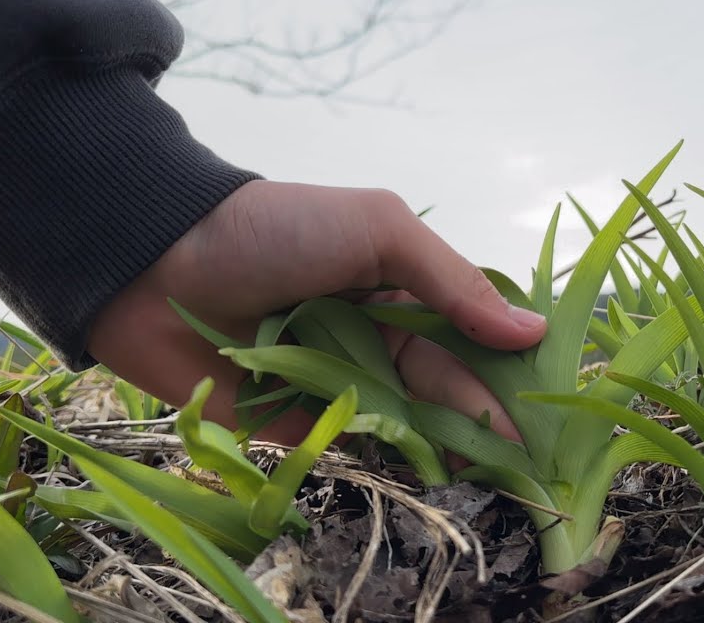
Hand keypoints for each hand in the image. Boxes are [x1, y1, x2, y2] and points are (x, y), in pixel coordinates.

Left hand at [87, 181, 546, 445]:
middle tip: (527, 455)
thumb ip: (452, 281)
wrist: (158, 263)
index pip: (471, 334)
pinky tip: (435, 473)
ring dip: (451, 445)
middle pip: (448, 386)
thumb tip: (530, 332)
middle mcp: (379, 340)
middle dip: (487, 417)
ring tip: (492, 470)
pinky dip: (393, 459)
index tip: (544, 400)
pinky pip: (358, 447)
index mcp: (403, 290)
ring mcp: (342, 384)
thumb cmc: (277, 230)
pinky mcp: (303, 425)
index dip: (508, 366)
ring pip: (412, 423)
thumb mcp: (379, 232)